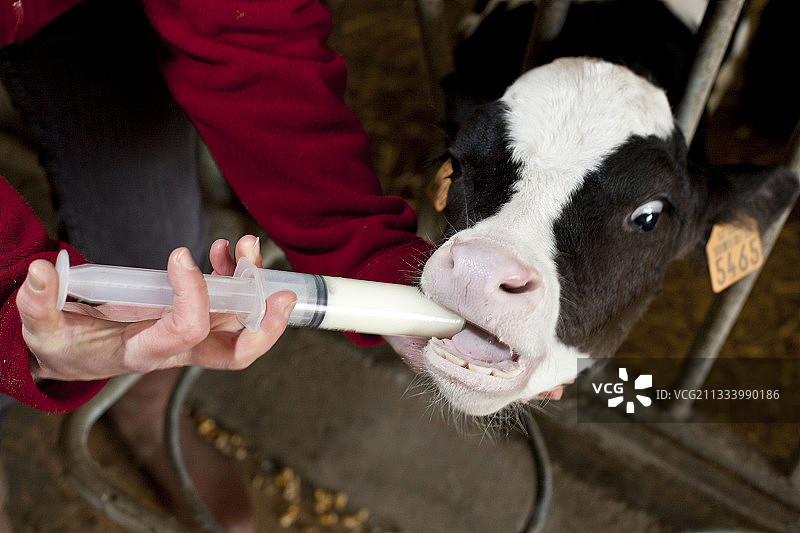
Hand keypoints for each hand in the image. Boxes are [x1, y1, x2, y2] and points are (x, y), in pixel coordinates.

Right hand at [17, 235, 295, 380]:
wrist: (69, 352)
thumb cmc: (62, 344)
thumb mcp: (42, 329)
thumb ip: (39, 304)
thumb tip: (42, 272)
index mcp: (143, 353)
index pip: (186, 332)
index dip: (193, 296)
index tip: (178, 256)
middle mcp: (177, 348)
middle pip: (236, 352)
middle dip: (265, 327)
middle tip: (281, 294)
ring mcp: (189, 334)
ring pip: (238, 319)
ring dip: (251, 284)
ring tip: (246, 246)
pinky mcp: (190, 317)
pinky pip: (225, 301)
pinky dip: (232, 276)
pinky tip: (224, 251)